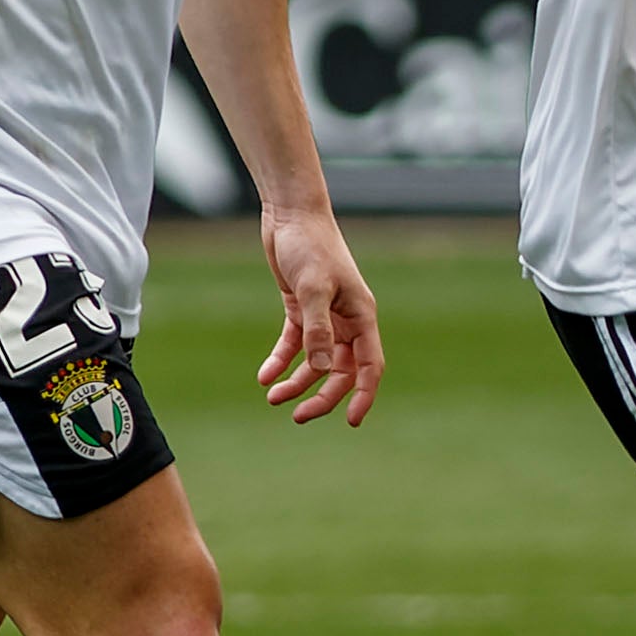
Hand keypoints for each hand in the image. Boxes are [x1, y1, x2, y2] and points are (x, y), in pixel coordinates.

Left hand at [257, 207, 383, 426]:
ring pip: (316, 361)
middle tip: (297, 416)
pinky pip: (294, 344)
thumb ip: (317, 331)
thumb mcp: (311, 289)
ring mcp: (325, 315)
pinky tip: (265, 376)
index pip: (370, 365)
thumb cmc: (309, 246)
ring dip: (297, 382)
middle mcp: (347, 320)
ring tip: (273, 398)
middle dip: (322, 396)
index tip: (351, 421)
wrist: (291, 214)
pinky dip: (280, 361)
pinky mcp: (301, 308)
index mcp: (362, 316)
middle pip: (341, 370)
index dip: (363, 395)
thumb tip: (321, 370)